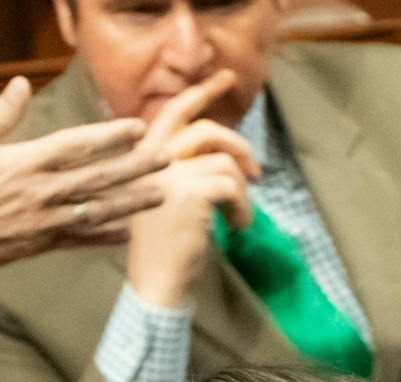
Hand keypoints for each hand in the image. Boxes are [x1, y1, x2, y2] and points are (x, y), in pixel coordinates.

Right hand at [0, 77, 168, 315]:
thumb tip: (20, 85)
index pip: (77, 146)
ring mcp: (41, 223)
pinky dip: (107, 235)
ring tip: (163, 194)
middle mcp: (39, 194)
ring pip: (97, 211)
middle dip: (136, 168)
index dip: (111, 137)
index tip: (138, 128)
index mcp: (23, 164)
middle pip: (99, 179)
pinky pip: (80, 239)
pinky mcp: (38, 245)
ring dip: (133, 202)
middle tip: (168, 158)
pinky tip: (130, 231)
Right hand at [124, 72, 260, 309]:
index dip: (202, 93)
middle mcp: (151, 162)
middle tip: (256, 167)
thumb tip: (225, 154)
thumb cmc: (162, 249)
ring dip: (241, 191)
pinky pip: (231, 186)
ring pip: (224, 163)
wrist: (154, 283)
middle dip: (237, 143)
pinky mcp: (189, 193)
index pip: (172, 113)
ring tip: (238, 217)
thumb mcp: (164, 200)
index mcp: (143, 160)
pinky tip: (237, 227)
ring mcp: (169, 175)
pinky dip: (242, 208)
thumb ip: (181, 171)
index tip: (226, 78)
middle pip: (204, 130)